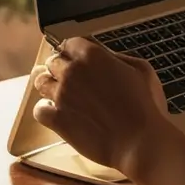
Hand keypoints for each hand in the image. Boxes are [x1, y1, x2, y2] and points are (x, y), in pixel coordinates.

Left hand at [32, 38, 168, 175]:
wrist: (139, 141)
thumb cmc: (146, 106)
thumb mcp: (141, 69)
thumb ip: (117, 58)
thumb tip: (104, 56)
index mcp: (92, 55)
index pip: (69, 42)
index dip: (73, 50)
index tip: (77, 58)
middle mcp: (72, 71)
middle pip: (53, 61)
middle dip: (61, 67)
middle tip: (71, 78)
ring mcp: (62, 95)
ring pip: (41, 82)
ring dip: (50, 85)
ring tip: (62, 94)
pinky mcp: (56, 119)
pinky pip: (38, 109)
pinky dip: (45, 109)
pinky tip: (57, 113)